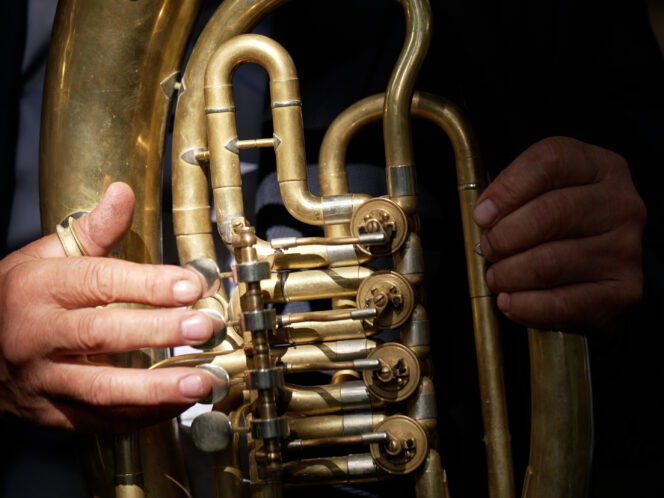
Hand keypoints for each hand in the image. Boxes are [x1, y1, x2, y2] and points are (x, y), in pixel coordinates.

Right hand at [0, 183, 215, 431]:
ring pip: (101, 388)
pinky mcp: (50, 413)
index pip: (99, 282)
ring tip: (203, 382)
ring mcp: (42, 380)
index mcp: (39, 288)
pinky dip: (140, 417)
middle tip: (206, 327)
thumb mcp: (45, 257)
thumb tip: (123, 193)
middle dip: (159, 331)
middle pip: (102, 334)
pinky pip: (98, 421)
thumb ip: (91, 231)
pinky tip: (177, 406)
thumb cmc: (18, 296)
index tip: (192, 285)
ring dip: (156, 388)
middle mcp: (37, 335)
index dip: (149, 284)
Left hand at [472, 137, 645, 329]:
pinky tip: (510, 301)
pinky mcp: (624, 291)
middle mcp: (620, 204)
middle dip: (504, 237)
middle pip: (550, 213)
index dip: (507, 189)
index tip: (482, 214)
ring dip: (509, 274)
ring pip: (550, 262)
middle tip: (487, 249)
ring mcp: (625, 249)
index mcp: (600, 168)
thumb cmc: (559, 225)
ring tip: (496, 277)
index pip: (549, 163)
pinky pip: (563, 303)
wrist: (598, 269)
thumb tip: (485, 216)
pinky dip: (525, 306)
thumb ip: (511, 194)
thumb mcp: (539, 192)